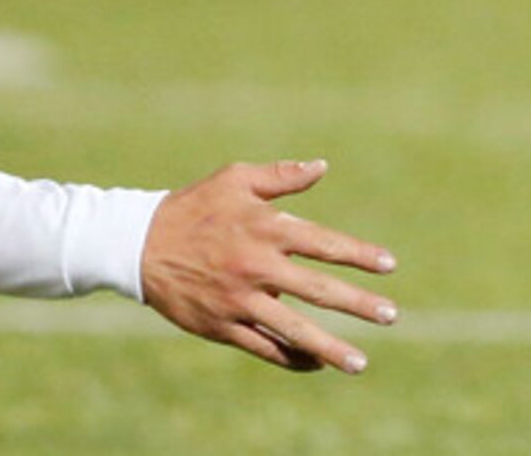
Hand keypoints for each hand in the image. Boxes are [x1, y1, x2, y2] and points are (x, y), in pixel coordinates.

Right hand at [140, 158, 397, 372]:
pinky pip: (263, 347)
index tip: (390, 266)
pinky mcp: (221, 326)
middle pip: (317, 289)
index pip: (324, 243)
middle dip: (358, 304)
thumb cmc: (196, 206)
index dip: (359, 255)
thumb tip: (323, 167)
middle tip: (391, 316)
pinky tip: (316, 364)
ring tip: (361, 362)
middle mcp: (257, 266)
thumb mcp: (236, 179)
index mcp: (265, 228)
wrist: (139, 244)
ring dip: (330, 347)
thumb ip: (282, 176)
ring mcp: (239, 300)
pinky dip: (291, 358)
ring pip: (293, 329)